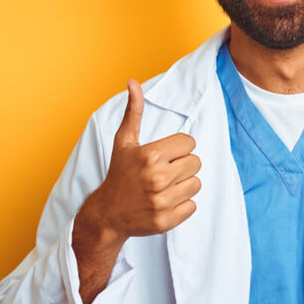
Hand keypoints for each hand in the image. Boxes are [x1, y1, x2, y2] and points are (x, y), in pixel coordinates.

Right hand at [80, 79, 201, 246]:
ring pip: (196, 185)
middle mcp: (157, 178)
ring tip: (165, 187)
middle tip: (164, 172)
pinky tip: (164, 202)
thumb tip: (132, 82)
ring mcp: (161, 201)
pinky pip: (192, 206)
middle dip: (182, 166)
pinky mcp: (165, 221)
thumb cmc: (119, 174)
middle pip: (196, 163)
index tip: (164, 156)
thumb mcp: (124, 141)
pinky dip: (181, 205)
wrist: (107, 213)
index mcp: (150, 155)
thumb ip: (134, 111)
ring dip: (183, 186)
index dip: (179, 148)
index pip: (190, 144)